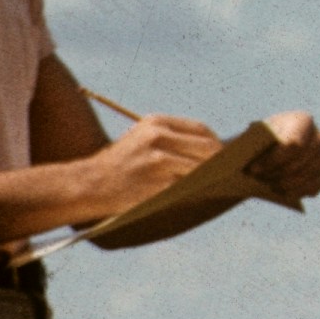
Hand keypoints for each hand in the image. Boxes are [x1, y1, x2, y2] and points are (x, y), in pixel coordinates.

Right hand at [84, 114, 215, 213]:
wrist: (90, 184)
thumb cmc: (121, 164)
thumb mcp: (142, 138)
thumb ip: (174, 139)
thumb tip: (215, 150)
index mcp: (156, 123)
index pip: (201, 130)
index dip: (216, 143)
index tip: (224, 155)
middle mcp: (157, 138)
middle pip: (206, 148)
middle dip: (220, 162)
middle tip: (229, 173)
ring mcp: (157, 161)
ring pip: (200, 169)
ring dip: (211, 179)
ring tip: (217, 185)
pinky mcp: (157, 184)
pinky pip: (188, 188)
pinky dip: (197, 192)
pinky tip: (199, 195)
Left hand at [247, 112, 319, 201]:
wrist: (269, 149)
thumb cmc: (258, 141)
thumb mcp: (253, 136)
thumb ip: (250, 142)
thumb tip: (237, 159)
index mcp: (303, 120)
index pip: (293, 144)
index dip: (272, 160)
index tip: (252, 170)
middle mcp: (319, 138)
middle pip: (298, 163)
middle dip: (276, 173)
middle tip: (255, 180)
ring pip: (305, 177)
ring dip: (283, 184)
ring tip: (266, 186)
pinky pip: (312, 188)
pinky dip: (296, 192)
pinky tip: (280, 191)